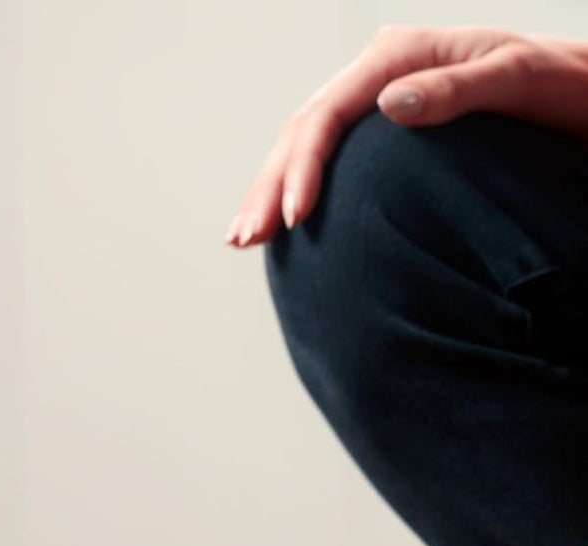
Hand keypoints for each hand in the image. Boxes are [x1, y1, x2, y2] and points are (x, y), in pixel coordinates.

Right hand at [226, 26, 587, 246]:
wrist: (577, 95)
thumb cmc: (560, 89)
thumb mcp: (520, 82)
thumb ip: (458, 89)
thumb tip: (387, 105)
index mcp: (403, 54)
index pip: (330, 110)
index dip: (304, 166)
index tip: (296, 217)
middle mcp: (382, 72)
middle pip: (303, 129)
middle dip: (269, 187)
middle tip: (245, 238)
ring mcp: (377, 99)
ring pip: (302, 144)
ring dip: (269, 193)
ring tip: (244, 239)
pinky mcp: (380, 131)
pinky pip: (324, 159)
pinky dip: (293, 191)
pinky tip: (276, 224)